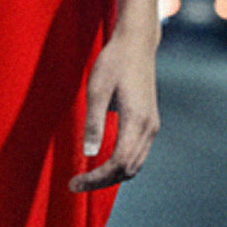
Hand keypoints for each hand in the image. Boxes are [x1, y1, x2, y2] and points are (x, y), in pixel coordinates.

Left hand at [68, 28, 159, 192]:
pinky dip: (122, 163)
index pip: (118, 164)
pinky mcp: (150, 121)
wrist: (136, 43)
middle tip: (77, 183)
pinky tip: (103, 160)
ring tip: (87, 176)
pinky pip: (138, 153)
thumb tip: (89, 154)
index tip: (74, 183)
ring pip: (135, 164)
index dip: (96, 179)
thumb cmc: (114, 62)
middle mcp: (149, 128)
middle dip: (103, 181)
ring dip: (113, 175)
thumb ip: (94, 122)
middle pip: (128, 170)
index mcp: (136, 121)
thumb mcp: (97, 90)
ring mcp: (152, 125)